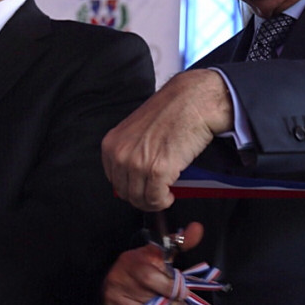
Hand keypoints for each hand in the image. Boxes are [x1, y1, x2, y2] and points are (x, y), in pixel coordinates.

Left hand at [103, 71, 231, 211]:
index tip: (143, 188)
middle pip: (125, 193)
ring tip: (165, 195)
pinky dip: (163, 201)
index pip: (114, 180)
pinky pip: (156, 199)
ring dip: (154, 202)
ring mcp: (137, 163)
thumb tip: (135, 178)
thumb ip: (130, 152)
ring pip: (139, 199)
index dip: (131, 187)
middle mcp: (120, 155)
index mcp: (112, 144)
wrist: (193, 101)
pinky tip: (170, 195)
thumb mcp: (137, 130)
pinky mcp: (157, 170)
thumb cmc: (171, 112)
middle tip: (156, 195)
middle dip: (142, 198)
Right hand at [103, 222, 203, 304]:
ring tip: (156, 303)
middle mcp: (125, 277)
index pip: (167, 285)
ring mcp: (116, 296)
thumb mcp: (160, 251)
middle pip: (161, 301)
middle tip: (171, 299)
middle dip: (170, 303)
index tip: (183, 293)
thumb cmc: (140, 263)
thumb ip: (182, 242)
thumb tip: (198, 228)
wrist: (111, 276)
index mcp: (139, 261)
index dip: (178, 291)